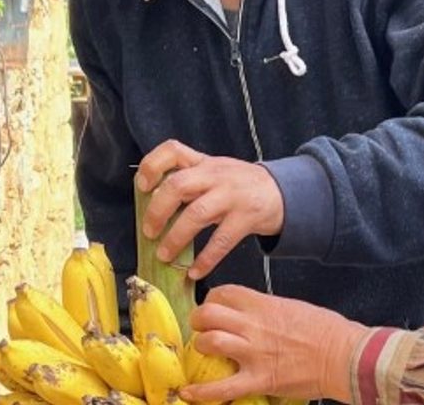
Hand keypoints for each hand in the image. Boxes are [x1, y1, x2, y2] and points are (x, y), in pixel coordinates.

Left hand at [136, 139, 284, 278]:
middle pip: (178, 185)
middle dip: (157, 210)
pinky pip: (221, 241)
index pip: (173, 151)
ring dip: (176, 238)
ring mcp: (232, 195)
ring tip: (164, 255)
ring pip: (197, 214)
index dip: (152, 166)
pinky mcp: (247, 217)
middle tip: (148, 231)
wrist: (281, 192)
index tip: (142, 186)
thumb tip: (151, 205)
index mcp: (204, 162)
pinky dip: (205, 259)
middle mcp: (216, 174)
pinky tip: (195, 271)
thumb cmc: (239, 185)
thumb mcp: (214, 173)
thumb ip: (188, 181)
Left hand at [182, 285, 369, 403]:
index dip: (211, 300)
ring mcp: (254, 353)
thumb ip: (266, 309)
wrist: (343, 355)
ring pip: (209, 343)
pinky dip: (201, 391)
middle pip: (207, 315)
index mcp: (263, 304)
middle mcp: (254, 325)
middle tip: (202, 330)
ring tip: (202, 354)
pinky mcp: (259, 379)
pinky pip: (221, 387)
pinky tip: (188, 392)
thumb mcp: (292, 307)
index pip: (223, 293)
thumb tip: (251, 316)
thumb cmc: (325, 330)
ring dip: (200, 348)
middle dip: (199, 322)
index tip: (213, 309)